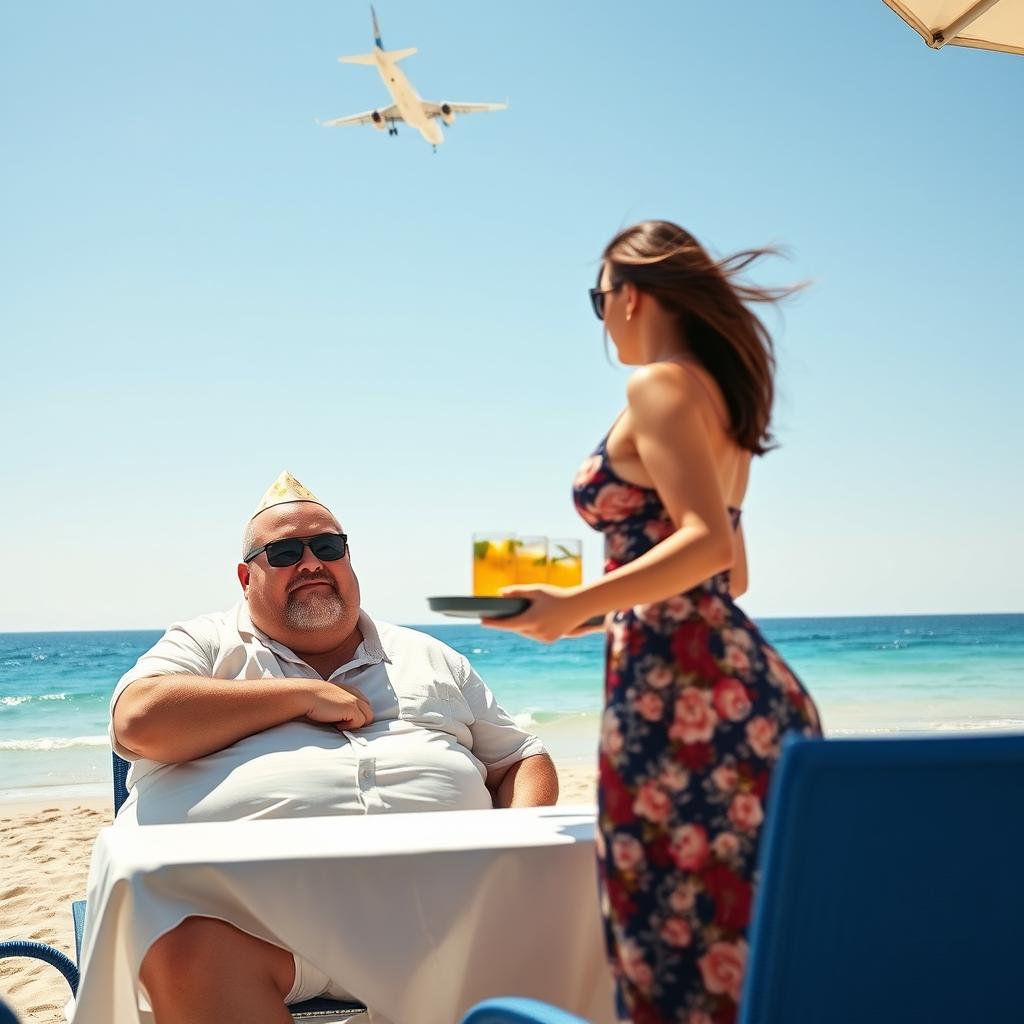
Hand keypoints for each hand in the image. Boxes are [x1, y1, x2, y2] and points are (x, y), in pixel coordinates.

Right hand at [301, 680, 373, 729]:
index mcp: (350, 690)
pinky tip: (336, 724)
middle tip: (343, 724)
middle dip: (359, 720)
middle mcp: (355, 694)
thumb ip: (341, 703)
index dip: (358, 714)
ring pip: (368, 718)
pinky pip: (359, 722)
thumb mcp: (331, 698)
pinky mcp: (352, 709)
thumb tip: (344, 717)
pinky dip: (349, 726)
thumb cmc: (313, 699)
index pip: (364, 704)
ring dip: (355, 724)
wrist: (305, 695)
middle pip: (369, 712)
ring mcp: (355, 701)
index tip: (346, 720)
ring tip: (339, 724)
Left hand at [481, 585, 596, 643]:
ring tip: (509, 618)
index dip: (494, 623)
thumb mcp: (536, 590)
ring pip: (525, 633)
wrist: (580, 605)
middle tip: (493, 616)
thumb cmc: (557, 595)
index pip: (508, 624)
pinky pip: (534, 635)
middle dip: (508, 622)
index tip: (482, 621)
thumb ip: (518, 591)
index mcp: (532, 619)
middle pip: (516, 628)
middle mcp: (537, 631)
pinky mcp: (550, 640)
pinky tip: (527, 621)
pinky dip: (529, 629)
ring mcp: (544, 638)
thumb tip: (500, 594)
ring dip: (519, 626)